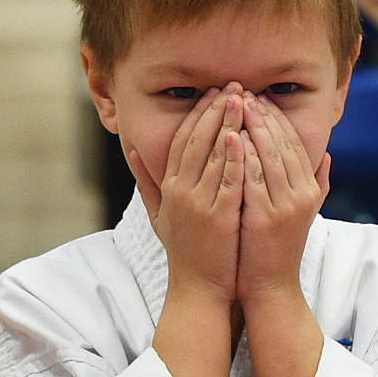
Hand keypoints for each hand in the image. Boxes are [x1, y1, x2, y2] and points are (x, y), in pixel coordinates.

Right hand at [132, 88, 244, 307]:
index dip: (198, 113)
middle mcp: (180, 191)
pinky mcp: (218, 218)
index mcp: (169, 187)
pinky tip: (244, 135)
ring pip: (214, 155)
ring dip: (229, 123)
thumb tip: (132, 150)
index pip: (183, 139)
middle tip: (235, 85)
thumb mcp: (159, 214)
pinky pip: (228, 180)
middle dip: (217, 109)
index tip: (215, 92)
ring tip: (245, 100)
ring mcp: (198, 204)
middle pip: (198, 140)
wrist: (198, 290)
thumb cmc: (184, 252)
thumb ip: (147, 181)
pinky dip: (235, 156)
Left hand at [234, 91, 327, 307]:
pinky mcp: (267, 218)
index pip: (294, 143)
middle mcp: (303, 193)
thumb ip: (318, 183)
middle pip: (283, 143)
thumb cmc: (278, 248)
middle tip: (243, 92)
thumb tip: (327, 156)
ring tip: (236, 104)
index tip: (258, 98)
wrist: (271, 287)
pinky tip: (232, 136)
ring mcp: (286, 205)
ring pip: (270, 155)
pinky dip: (245, 155)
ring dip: (253, 126)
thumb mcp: (304, 213)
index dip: (277, 118)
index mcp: (310, 188)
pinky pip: (255, 178)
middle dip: (263, 115)